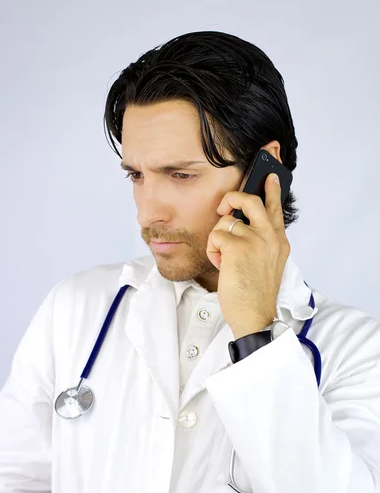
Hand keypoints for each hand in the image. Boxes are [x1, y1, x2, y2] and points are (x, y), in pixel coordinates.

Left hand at [206, 173, 290, 339]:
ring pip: (226, 222)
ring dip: (218, 240)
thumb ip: (261, 243)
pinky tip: (221, 265)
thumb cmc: (255, 295)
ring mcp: (256, 240)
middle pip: (251, 201)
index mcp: (280, 242)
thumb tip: (239, 225)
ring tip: (224, 260)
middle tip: (224, 207)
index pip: (276, 209)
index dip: (272, 190)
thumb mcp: (266, 265)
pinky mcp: (238, 247)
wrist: (255, 317)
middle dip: (232, 198)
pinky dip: (213, 251)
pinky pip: (216, 236)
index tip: (271, 176)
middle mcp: (271, 237)